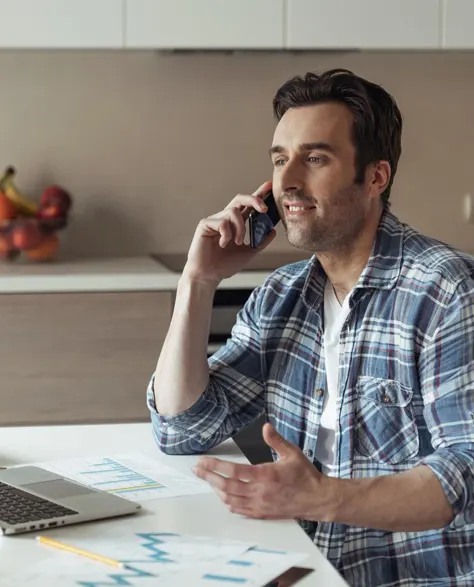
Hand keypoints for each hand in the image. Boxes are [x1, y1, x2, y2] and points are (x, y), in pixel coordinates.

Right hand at [183, 181, 275, 284]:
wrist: (208, 276)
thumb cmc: (224, 265)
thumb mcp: (248, 253)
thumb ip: (260, 242)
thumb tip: (272, 230)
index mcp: (235, 224)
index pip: (248, 206)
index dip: (258, 194)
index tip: (269, 186)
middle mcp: (225, 219)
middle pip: (240, 199)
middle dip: (254, 199)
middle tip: (265, 208)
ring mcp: (215, 220)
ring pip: (233, 211)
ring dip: (240, 227)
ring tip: (238, 242)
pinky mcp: (205, 224)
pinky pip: (221, 222)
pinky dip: (227, 234)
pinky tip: (224, 244)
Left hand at [193, 423, 336, 520]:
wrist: (317, 499)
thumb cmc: (305, 475)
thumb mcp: (293, 453)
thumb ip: (276, 440)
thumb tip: (266, 427)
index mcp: (266, 475)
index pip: (234, 471)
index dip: (215, 466)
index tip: (203, 461)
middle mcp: (260, 492)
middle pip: (226, 486)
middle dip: (209, 477)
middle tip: (197, 470)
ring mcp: (260, 505)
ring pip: (230, 499)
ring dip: (216, 490)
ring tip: (207, 479)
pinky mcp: (262, 514)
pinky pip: (239, 510)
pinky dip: (227, 502)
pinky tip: (222, 496)